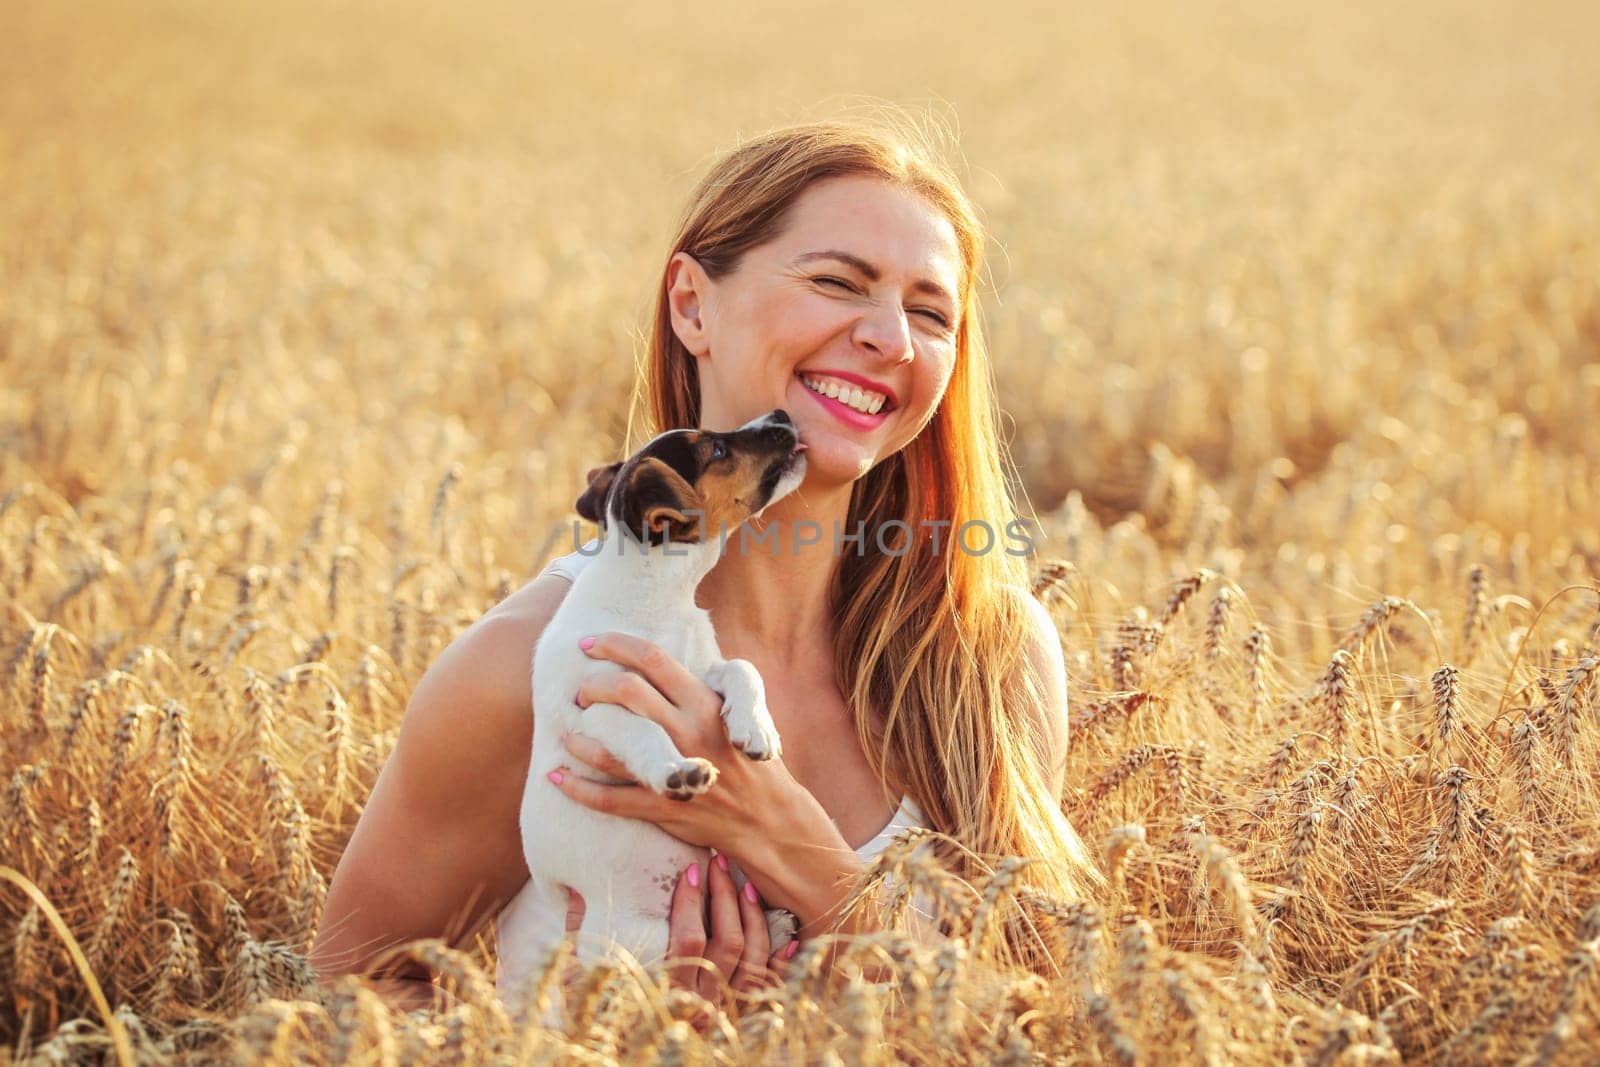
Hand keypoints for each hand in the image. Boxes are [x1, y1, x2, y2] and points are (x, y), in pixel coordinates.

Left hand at [548, 633, 808, 897]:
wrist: (769, 817)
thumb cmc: (748, 759)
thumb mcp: (733, 713)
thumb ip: (693, 691)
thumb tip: (649, 663)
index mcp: (705, 703)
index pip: (653, 659)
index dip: (616, 645)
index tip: (588, 643)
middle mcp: (690, 731)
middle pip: (628, 693)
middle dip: (593, 688)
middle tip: (580, 695)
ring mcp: (678, 769)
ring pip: (613, 747)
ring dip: (580, 738)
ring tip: (566, 734)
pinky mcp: (665, 807)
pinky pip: (610, 798)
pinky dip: (578, 789)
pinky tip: (558, 779)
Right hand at [560, 860, 797, 998]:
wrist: (630, 1059)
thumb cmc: (603, 1017)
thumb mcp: (586, 980)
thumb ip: (583, 937)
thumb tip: (576, 889)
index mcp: (664, 993)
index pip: (688, 941)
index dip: (692, 902)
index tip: (689, 870)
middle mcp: (699, 1005)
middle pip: (727, 943)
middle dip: (725, 897)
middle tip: (718, 863)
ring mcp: (723, 1012)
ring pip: (751, 959)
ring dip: (752, 918)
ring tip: (743, 885)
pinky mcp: (739, 1019)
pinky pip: (768, 988)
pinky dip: (780, 961)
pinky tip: (788, 936)